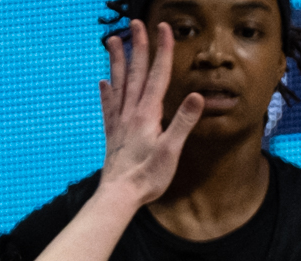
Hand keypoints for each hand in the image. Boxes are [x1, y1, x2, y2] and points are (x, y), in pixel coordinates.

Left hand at [98, 21, 203, 206]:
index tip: (164, 28)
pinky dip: (106, 92)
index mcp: (147, 114)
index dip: (162, 50)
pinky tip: (103, 83)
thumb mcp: (170, 151)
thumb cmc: (146, 178)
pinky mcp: (112, 135)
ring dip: (117, 62)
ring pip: (118, 85)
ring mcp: (119, 123)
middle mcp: (131, 113)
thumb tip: (197, 97)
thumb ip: (183, 123)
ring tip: (112, 41)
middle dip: (138, 46)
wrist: (118, 196)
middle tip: (137, 23)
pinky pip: (109, 107)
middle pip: (136, 73)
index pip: (158, 76)